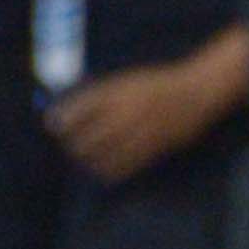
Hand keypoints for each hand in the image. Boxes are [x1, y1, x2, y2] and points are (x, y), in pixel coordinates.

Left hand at [47, 59, 235, 184]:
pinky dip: (107, 168)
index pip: (80, 106)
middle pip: (87, 133)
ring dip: (87, 157)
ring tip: (83, 157)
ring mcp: (138, 130)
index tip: (52, 123)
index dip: (62, 117)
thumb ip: (102, 95)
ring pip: (102, 152)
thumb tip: (69, 111)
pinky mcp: (151, 146)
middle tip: (68, 144)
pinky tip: (101, 168)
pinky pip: (122, 164)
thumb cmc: (159, 84)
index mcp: (119, 90)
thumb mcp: (128, 80)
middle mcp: (125, 110)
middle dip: (72, 141)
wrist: (196, 91)